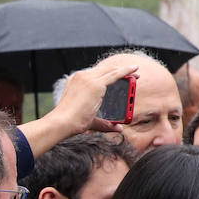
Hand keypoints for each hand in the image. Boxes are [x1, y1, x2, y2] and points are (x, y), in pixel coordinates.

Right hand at [17, 60, 134, 156]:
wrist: (62, 122)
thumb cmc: (71, 123)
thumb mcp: (90, 119)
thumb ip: (105, 123)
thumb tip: (119, 128)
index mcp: (76, 81)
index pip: (96, 73)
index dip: (109, 73)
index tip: (118, 75)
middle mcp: (81, 76)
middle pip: (105, 70)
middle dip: (119, 71)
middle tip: (132, 74)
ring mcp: (88, 78)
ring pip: (111, 70)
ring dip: (125, 71)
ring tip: (136, 72)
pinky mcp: (96, 83)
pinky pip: (115, 75)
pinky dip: (126, 71)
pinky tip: (134, 70)